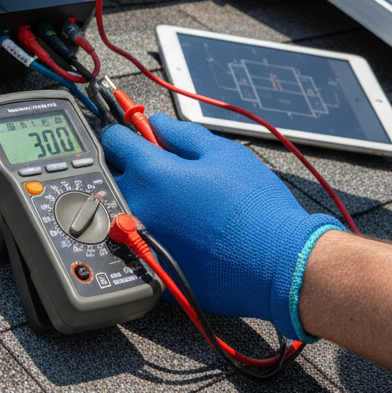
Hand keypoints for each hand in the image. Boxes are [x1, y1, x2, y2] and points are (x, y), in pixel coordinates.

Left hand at [101, 115, 343, 338]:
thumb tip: (154, 124)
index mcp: (151, 172)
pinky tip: (179, 233)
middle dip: (128, 168)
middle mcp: (137, 206)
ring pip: (121, 209)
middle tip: (161, 172)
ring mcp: (141, 240)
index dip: (128, 134)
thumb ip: (180, 133)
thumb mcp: (222, 153)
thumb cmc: (255, 206)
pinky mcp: (152, 268)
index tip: (139, 138)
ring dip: (137, 200)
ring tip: (174, 205)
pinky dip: (148, 232)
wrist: (280, 265)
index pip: (113, 140)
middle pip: (110, 175)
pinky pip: (136, 242)